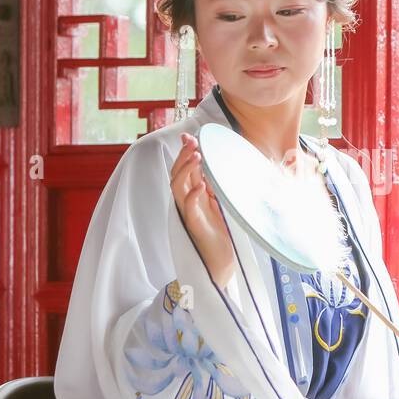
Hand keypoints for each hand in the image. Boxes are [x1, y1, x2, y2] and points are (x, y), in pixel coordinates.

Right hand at [171, 132, 235, 288]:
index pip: (183, 169)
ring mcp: (189, 213)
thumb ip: (214, 186)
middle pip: (177, 173)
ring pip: (177, 187)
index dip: (183, 152)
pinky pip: (189, 208)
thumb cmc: (220, 232)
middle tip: (193, 142)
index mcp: (192, 194)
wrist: (220, 261)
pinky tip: (201, 186)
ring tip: (197, 157)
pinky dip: (193, 196)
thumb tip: (217, 165)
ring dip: (185, 170)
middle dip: (183, 156)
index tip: (189, 137)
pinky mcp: (194, 225)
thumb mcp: (219, 202)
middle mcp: (187, 201)